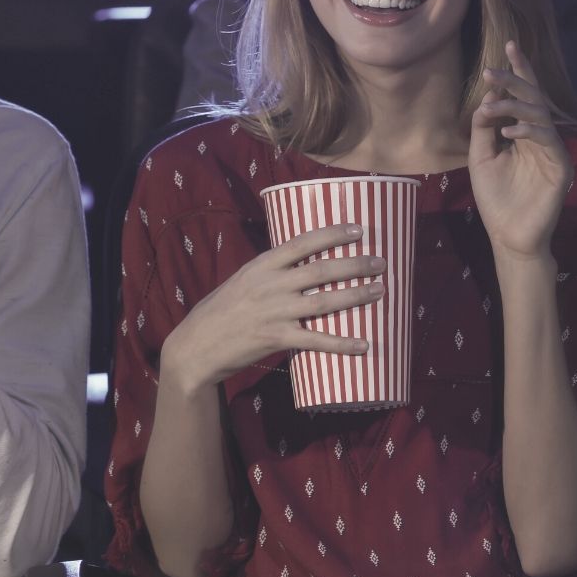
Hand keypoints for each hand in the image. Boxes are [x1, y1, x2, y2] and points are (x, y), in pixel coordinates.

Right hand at [159, 223, 379, 394]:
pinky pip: (316, 340)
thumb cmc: (220, 312)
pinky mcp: (275, 339)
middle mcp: (270, 285)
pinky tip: (363, 344)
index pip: (302, 242)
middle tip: (381, 263)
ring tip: (380, 292)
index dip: (333, 234)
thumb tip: (302, 266)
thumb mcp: (242, 281)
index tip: (359, 229)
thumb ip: (270, 273)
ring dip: (356, 296)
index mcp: (261, 265)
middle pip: (321, 270)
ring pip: (324, 302)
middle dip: (355, 265)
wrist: (195, 346)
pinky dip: (342, 343)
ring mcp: (273, 312)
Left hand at [468, 40, 571, 262]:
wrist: (508, 236)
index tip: (509, 45)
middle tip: (492, 71)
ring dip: (515, 105)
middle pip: (533, 99)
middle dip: (514, 81)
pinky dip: (527, 131)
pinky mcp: (561, 167)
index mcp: (524, 133)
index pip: (524, 95)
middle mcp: (542, 137)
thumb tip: (489, 96)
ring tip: (493, 102)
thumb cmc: (496, 199)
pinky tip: (507, 131)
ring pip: (540, 115)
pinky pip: (546, 140)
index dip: (519, 70)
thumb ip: (484, 127)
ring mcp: (553, 151)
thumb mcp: (481, 157)